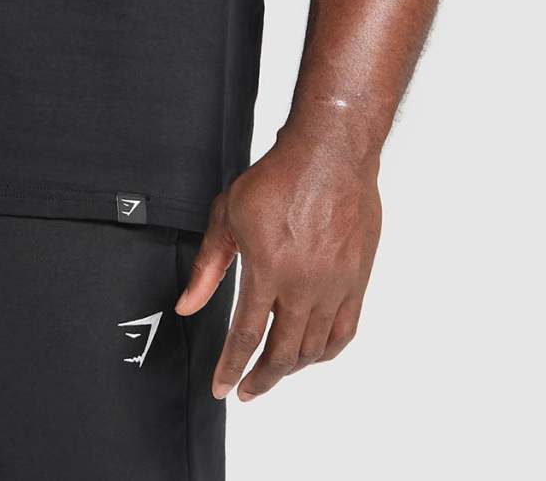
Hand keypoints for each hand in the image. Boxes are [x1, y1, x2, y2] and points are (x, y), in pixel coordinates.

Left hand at [173, 131, 381, 400]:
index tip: (222, 388)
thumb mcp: (227, 214)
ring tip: (273, 372)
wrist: (330, 154)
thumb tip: (187, 306)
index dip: (231, 368)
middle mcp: (304, 286)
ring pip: (313, 349)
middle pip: (282, 354)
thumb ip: (207, 265)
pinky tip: (311, 355)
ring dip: (290, 369)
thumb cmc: (278, 178)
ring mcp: (335, 286)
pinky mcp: (357, 281)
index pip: (246, 336)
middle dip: (261, 379)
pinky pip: (344, 333)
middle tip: (246, 391)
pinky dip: (325, 353)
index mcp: (268, 270)